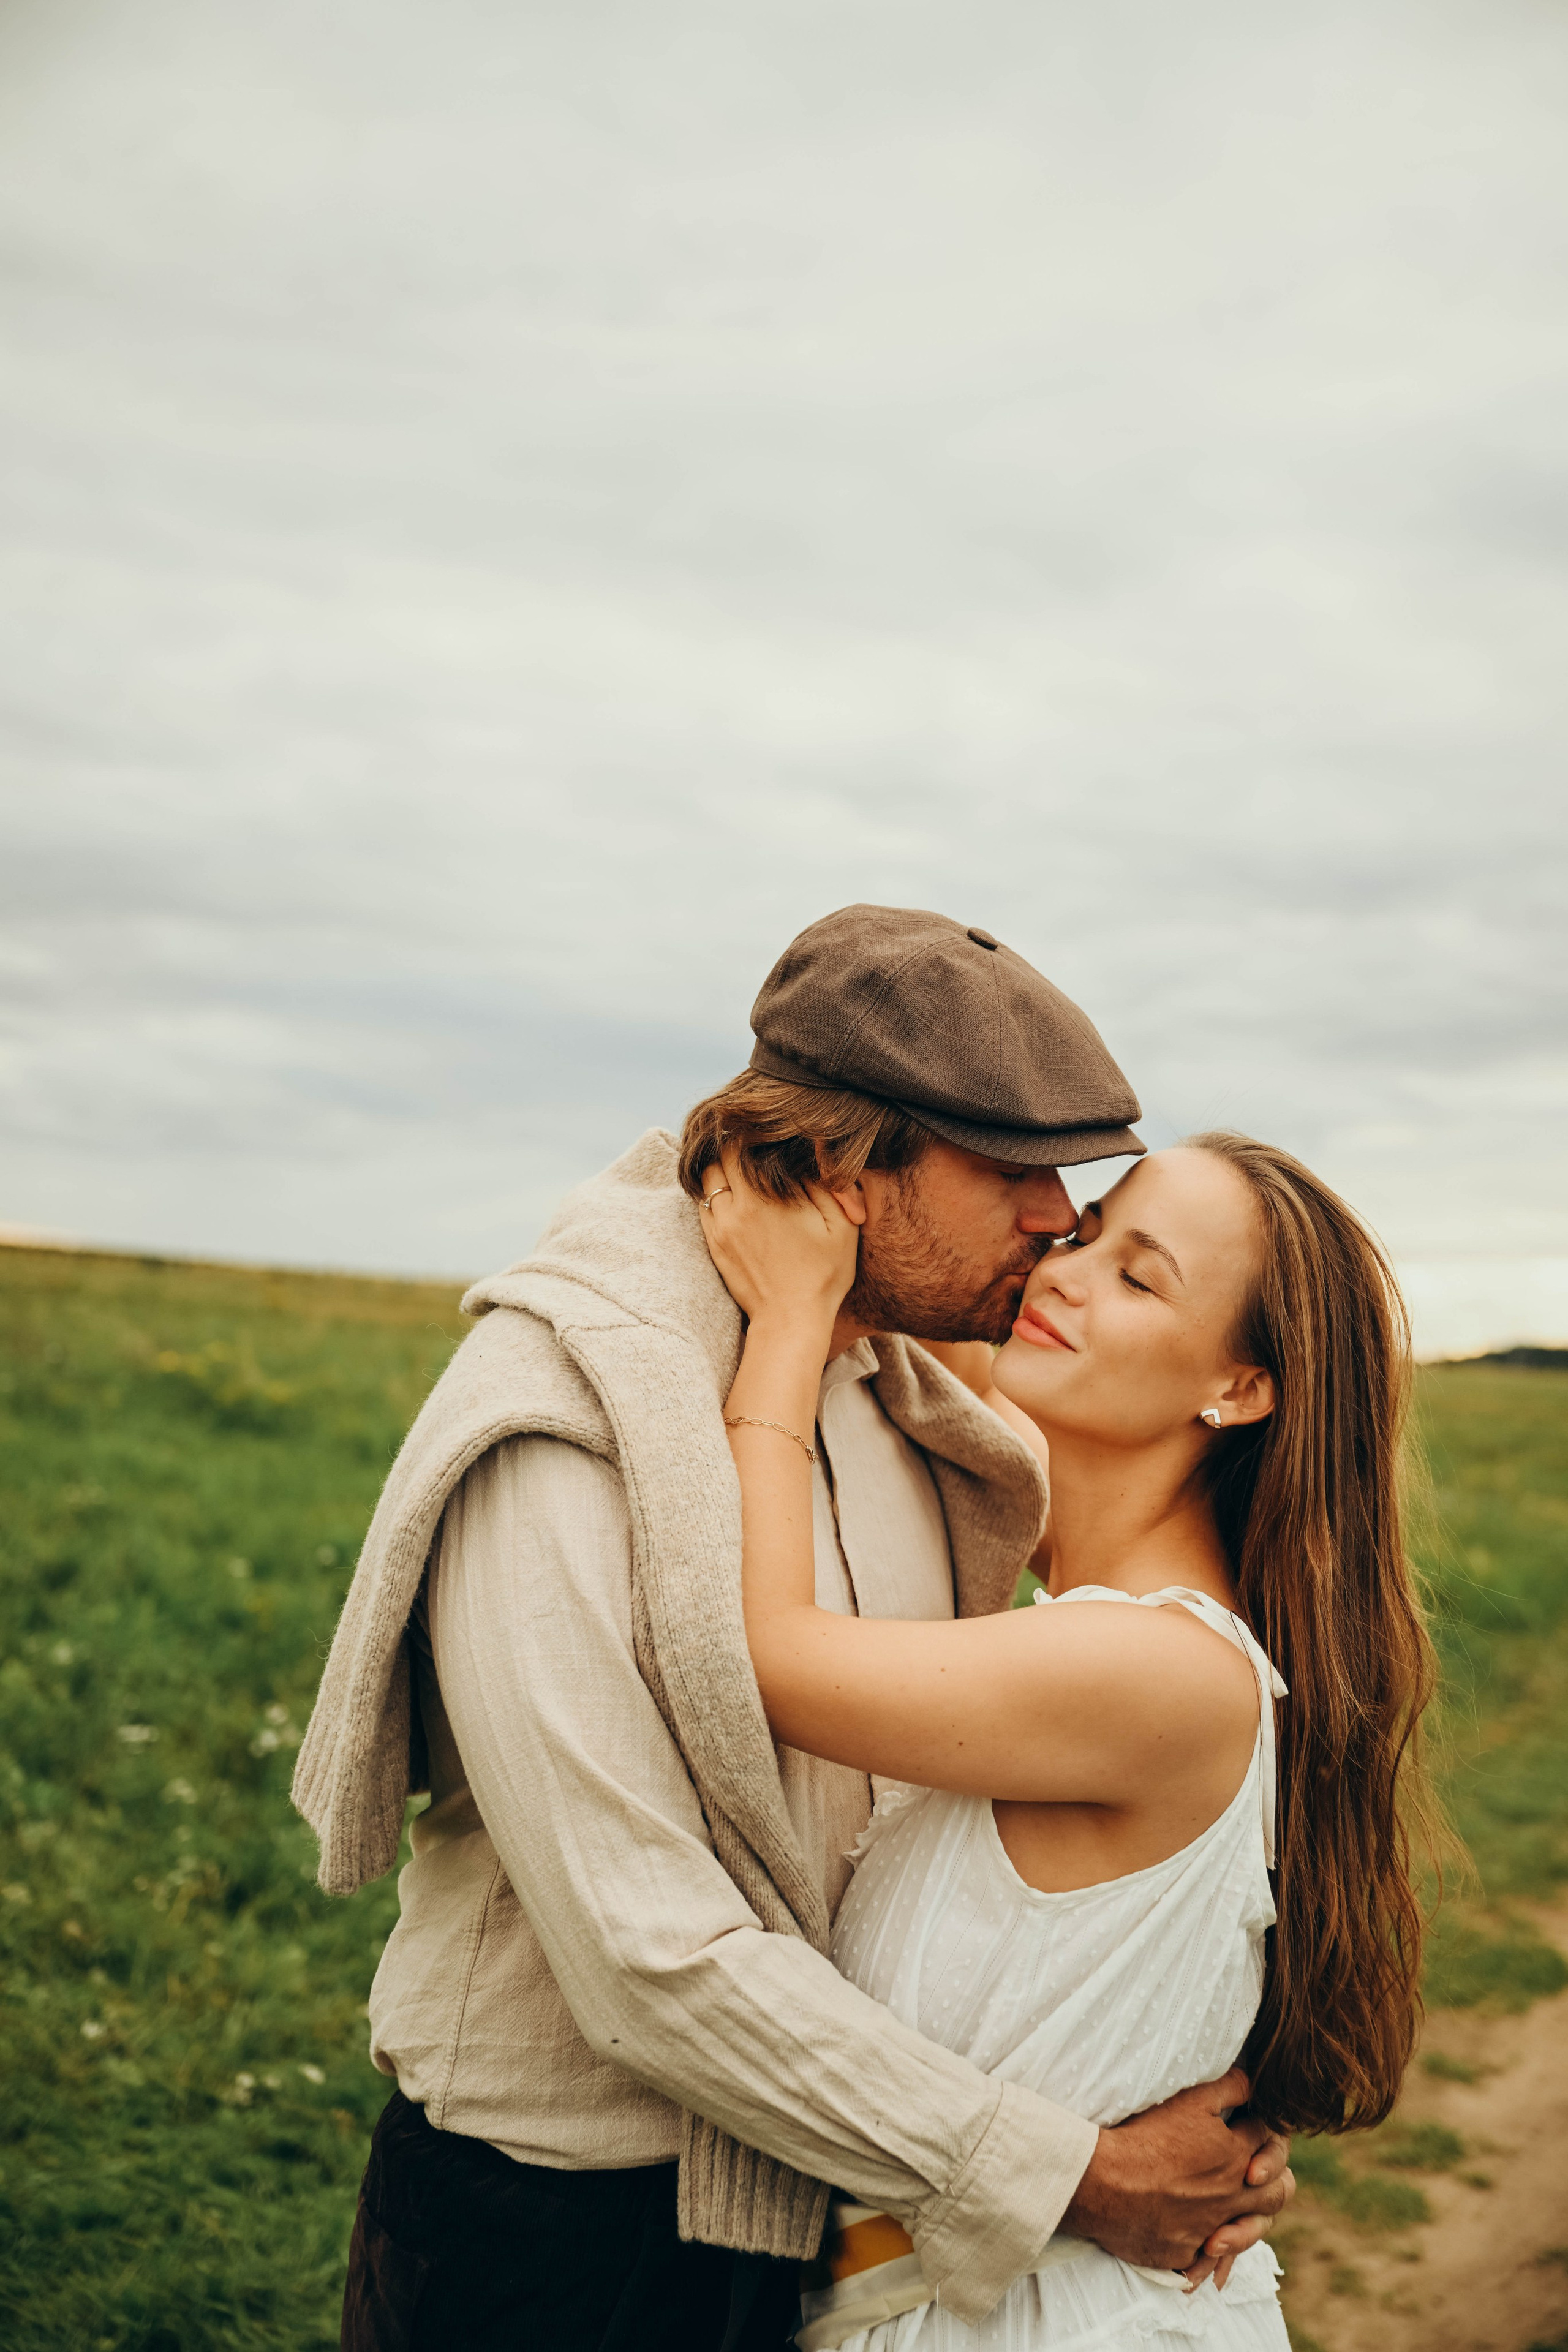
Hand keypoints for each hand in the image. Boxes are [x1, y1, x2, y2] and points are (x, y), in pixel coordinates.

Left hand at [698, 1147, 859, 1334]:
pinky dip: (712, 1194)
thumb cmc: (824, 1273)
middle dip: (730, 1146)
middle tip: (746, 1141)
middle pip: (717, 1158)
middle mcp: (736, 1207)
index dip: (748, 1132)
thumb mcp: (841, 1225)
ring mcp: (720, 1228)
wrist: (791, 1320)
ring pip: (705, 1181)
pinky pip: (702, 1206)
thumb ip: (825, 1182)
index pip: (741, 1146)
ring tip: (737, 1165)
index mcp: (766, 1196)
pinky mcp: (714, 1245)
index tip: (760, 1127)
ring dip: (718, 1169)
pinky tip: (730, 1193)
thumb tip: (813, 1145)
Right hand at [1061, 2069, 1292, 2291]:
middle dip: (1275, 2180)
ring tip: (1239, 2212)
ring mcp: (1212, 2229)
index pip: (1267, 2138)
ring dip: (1250, 2221)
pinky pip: (1210, 2259)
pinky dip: (1210, 2253)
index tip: (1244, 2123)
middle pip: (1277, 2193)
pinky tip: (1202, 2245)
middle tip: (1258, 2173)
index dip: (1259, 2127)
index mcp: (1236, 2156)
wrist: (1101, 2181)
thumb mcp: (1190, 2098)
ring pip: (1251, 2231)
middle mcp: (1232, 2196)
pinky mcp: (1186, 2253)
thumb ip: (1230, 2087)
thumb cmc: (1144, 2134)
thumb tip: (1253, 2084)